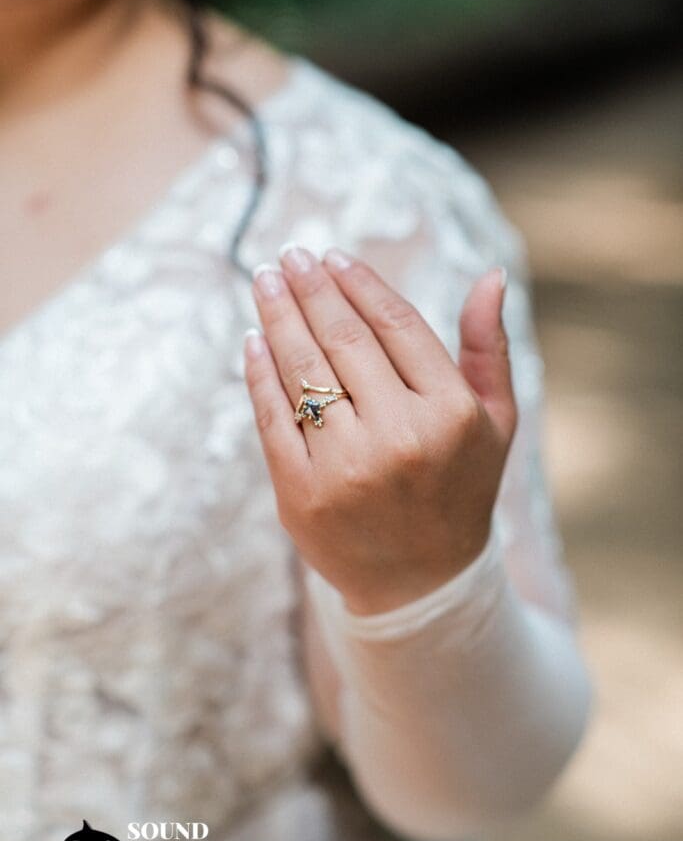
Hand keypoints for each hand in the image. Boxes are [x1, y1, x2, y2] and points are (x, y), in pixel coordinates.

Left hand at [244, 244, 516, 615]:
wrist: (422, 583)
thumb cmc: (460, 488)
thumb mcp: (495, 420)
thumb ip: (487, 347)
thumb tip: (490, 276)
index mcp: (449, 413)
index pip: (395, 326)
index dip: (358, 285)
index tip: (332, 257)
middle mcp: (399, 437)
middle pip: (343, 341)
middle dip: (310, 290)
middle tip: (289, 257)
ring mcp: (346, 469)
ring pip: (302, 372)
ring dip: (277, 318)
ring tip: (264, 282)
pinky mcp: (302, 495)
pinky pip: (271, 419)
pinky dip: (258, 375)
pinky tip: (253, 342)